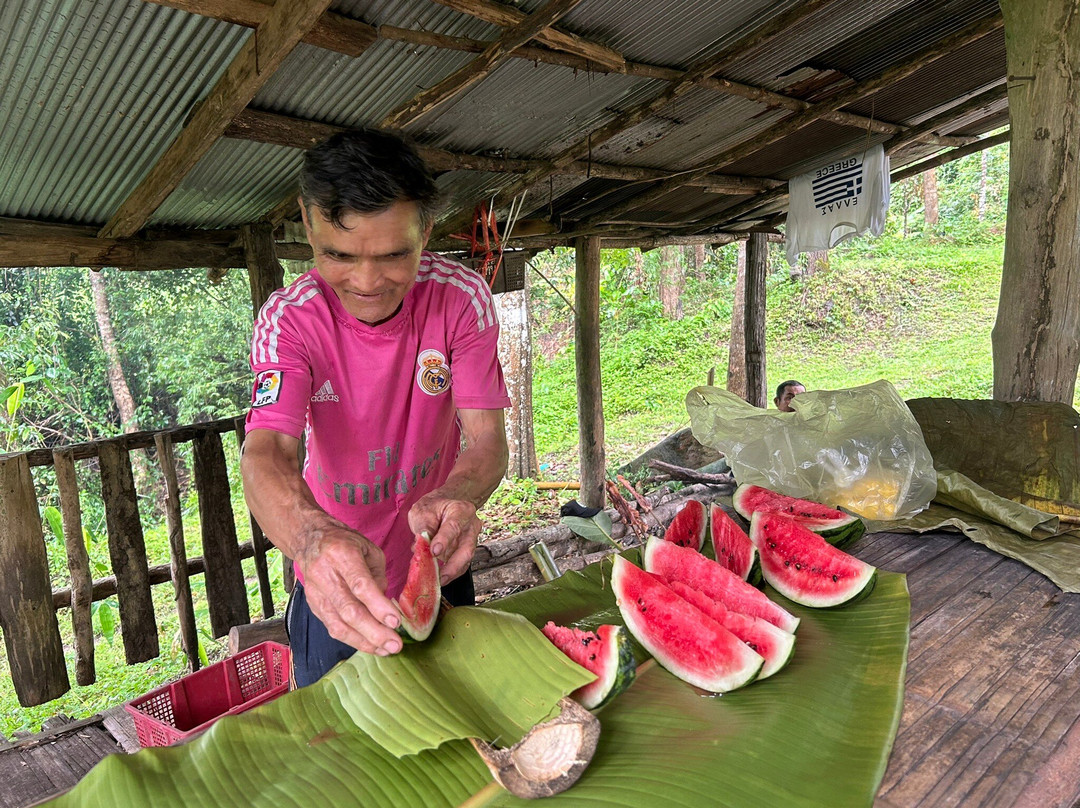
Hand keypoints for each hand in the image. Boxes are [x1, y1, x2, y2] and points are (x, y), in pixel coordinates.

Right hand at [295, 524, 402, 655]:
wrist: (310, 540)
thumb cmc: (345, 543)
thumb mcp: (369, 550)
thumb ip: (379, 578)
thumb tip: (385, 608)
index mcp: (342, 555)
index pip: (360, 585)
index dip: (378, 606)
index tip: (395, 622)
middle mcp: (326, 575)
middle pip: (349, 611)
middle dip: (374, 632)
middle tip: (395, 645)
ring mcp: (316, 593)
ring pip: (339, 625)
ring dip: (364, 642)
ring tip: (386, 650)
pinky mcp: (314, 606)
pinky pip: (333, 628)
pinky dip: (353, 640)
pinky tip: (371, 645)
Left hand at [408, 493, 482, 584]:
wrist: (444, 506)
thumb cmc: (433, 507)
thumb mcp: (422, 511)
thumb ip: (423, 528)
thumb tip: (420, 548)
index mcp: (461, 510)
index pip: (453, 527)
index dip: (444, 541)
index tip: (434, 552)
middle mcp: (471, 526)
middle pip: (467, 549)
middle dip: (453, 566)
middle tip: (440, 577)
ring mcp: (471, 539)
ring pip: (466, 560)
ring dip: (451, 572)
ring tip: (437, 580)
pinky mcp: (466, 551)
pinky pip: (461, 565)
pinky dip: (450, 573)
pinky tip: (439, 578)